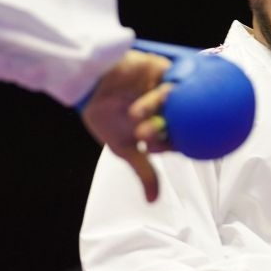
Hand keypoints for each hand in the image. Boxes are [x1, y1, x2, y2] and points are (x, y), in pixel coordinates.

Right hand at [80, 50, 171, 201]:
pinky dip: (171, 83)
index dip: (169, 144)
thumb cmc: (103, 116)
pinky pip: (175, 75)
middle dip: (162, 129)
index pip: (178, 138)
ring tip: (134, 112)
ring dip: (154, 108)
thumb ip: (144, 172)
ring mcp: (166, 87)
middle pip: (181, 119)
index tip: (149, 146)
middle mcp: (167, 108)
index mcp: (162, 126)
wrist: (88, 87)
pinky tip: (163, 89)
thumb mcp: (125, 149)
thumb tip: (153, 201)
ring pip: (174, 99)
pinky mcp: (161, 68)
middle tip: (142, 133)